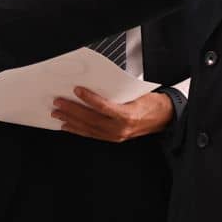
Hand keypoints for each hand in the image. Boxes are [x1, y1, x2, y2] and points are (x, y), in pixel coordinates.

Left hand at [51, 87, 172, 141]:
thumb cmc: (151, 102)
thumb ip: (117, 92)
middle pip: (91, 119)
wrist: (164, 118)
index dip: (89, 98)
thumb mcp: (136, 94)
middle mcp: (120, 128)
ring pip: (89, 128)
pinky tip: (67, 126)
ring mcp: (116, 136)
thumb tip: (95, 82)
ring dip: (71, 120)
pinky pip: (92, 134)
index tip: (76, 89)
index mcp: (127, 115)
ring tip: (57, 113)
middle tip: (58, 102)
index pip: (104, 107)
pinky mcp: (113, 139)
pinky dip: (78, 130)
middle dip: (72, 110)